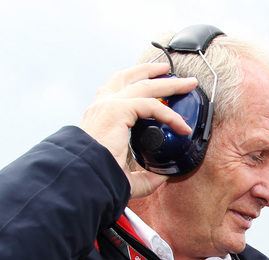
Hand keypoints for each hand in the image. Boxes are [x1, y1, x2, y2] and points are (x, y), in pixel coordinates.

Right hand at [79, 62, 198, 197]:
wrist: (82, 176)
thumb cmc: (97, 175)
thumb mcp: (125, 176)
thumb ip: (144, 177)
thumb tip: (161, 178)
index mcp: (102, 115)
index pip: (121, 90)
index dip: (142, 89)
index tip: (163, 99)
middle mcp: (103, 105)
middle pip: (131, 79)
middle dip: (154, 73)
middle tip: (170, 71)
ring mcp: (109, 104)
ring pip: (144, 85)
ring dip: (168, 82)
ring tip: (186, 83)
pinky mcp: (117, 110)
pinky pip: (151, 106)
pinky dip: (169, 115)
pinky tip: (182, 126)